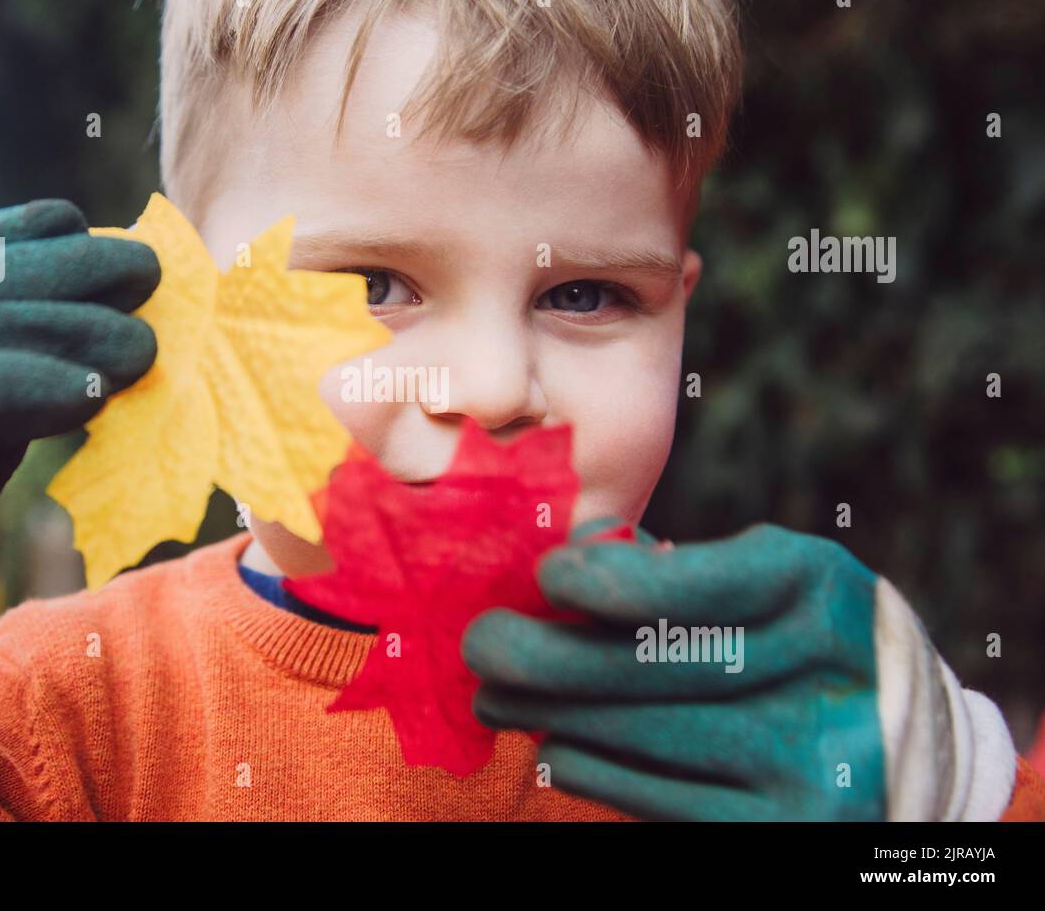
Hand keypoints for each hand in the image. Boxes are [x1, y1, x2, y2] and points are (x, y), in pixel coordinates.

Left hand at [463, 520, 886, 819]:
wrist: (907, 747)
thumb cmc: (810, 638)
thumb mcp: (777, 575)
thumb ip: (680, 566)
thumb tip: (571, 556)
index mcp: (815, 589)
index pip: (688, 588)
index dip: (602, 583)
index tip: (545, 576)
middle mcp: (818, 676)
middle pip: (643, 668)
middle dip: (539, 656)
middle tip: (480, 645)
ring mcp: (803, 764)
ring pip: (631, 735)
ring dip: (544, 712)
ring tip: (498, 696)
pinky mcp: (778, 830)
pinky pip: (646, 797)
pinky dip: (585, 767)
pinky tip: (555, 745)